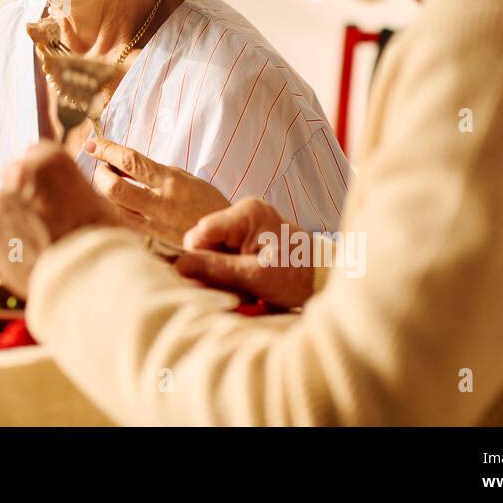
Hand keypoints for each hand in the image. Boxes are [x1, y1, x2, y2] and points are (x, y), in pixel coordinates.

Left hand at [0, 142, 119, 297]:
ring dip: (18, 214)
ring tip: (39, 238)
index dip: (44, 171)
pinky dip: (8, 233)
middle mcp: (22, 173)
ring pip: (7, 201)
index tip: (49, 185)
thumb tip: (68, 192)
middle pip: (16, 172)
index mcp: (52, 160)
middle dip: (26, 188)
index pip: (37, 151)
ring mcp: (3, 199)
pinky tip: (27, 248)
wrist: (81, 277)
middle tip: (45, 214)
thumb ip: (72, 188)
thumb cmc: (98, 239)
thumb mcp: (98, 202)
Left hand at [85, 139, 229, 244]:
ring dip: (105, 191)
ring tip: (109, 181)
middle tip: (101, 166)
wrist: (225, 237)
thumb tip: (122, 164)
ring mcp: (153, 224)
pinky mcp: (151, 239)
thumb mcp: (184, 178)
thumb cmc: (207, 202)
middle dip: (100, 174)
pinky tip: (119, 200)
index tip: (92, 144)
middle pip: (113, 188)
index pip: (130, 161)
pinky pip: (124, 220)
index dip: (106, 150)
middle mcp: (160, 203)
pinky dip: (116, 207)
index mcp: (170, 181)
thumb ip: (154, 172)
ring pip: (114, 206)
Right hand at [174, 199, 316, 307]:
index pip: (200, 233)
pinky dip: (230, 272)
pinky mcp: (247, 235)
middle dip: (212, 269)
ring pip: (212, 250)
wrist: (325, 281)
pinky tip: (246, 282)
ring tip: (245, 288)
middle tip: (235, 290)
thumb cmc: (295, 276)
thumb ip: (215, 269)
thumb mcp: (254, 276)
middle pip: (204, 242)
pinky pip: (223, 253)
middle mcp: (243, 212)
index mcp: (247, 214)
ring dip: (221, 273)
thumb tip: (177, 266)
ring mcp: (246, 223)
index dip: (197, 259)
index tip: (210, 283)